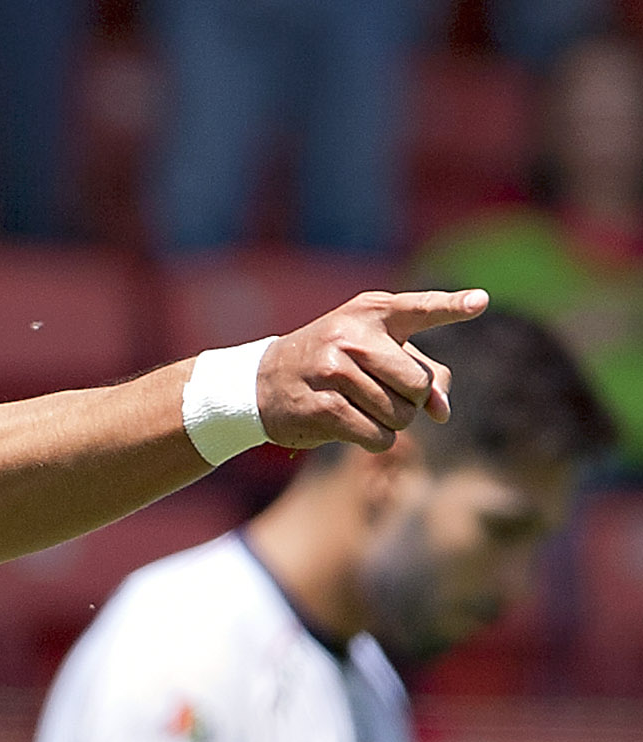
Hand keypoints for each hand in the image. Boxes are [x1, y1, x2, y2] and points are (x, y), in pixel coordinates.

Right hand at [257, 289, 488, 452]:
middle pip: (419, 384)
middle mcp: (352, 336)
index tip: (480, 301)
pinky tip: (352, 427)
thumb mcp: (376, 351)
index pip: (418, 309)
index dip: (451, 307)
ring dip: (391, 422)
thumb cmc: (334, 363)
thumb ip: (423, 372)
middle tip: (385, 395)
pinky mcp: (322, 407)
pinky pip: (378, 436)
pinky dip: (375, 439)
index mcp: (372, 312)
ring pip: (400, 415)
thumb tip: (442, 413)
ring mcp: (333, 371)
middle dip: (411, 400)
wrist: (260, 382)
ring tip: (361, 408)